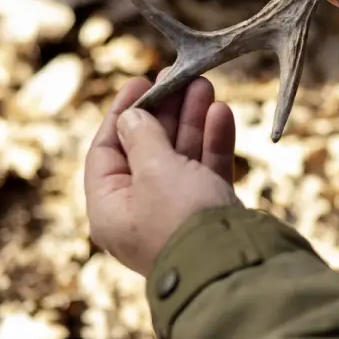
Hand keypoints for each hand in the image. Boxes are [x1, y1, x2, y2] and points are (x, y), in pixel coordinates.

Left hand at [84, 72, 240, 276]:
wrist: (231, 262)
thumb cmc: (182, 219)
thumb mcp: (154, 170)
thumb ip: (143, 137)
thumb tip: (130, 117)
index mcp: (110, 208)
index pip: (107, 150)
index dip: (123, 112)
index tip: (141, 81)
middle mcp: (140, 209)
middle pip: (148, 148)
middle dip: (166, 110)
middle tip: (178, 76)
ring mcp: (177, 210)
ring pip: (181, 155)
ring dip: (193, 119)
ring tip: (205, 84)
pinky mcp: (209, 210)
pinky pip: (206, 169)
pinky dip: (213, 142)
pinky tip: (222, 113)